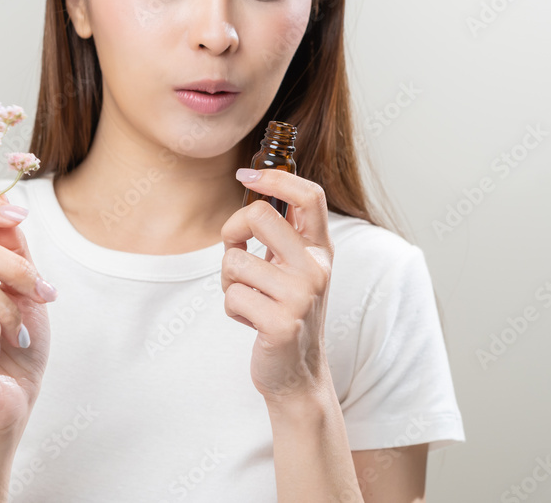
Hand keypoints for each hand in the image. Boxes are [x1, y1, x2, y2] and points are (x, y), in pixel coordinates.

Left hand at [220, 168, 335, 402]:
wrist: (298, 374)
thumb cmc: (287, 313)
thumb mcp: (294, 269)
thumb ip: (282, 235)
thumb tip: (254, 186)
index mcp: (320, 250)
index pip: (309, 196)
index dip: (276, 179)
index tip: (247, 176)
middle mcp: (316, 268)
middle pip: (261, 217)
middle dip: (233, 230)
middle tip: (235, 249)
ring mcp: (301, 296)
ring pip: (235, 262)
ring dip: (230, 282)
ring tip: (250, 299)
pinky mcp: (282, 323)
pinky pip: (233, 296)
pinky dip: (233, 309)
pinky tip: (252, 322)